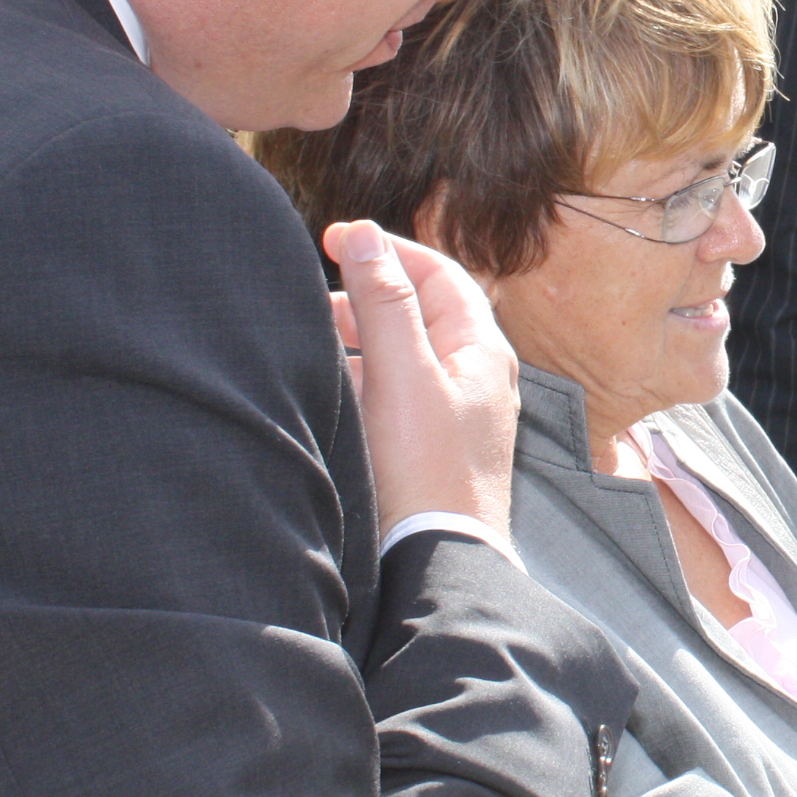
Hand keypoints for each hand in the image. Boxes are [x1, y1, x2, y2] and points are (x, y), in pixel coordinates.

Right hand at [326, 221, 519, 552]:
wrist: (439, 560)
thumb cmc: (425, 470)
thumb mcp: (400, 375)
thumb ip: (382, 303)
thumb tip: (362, 235)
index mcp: (482, 350)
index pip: (438, 274)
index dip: (387, 250)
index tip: (334, 239)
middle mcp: (478, 377)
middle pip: (422, 311)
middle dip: (368, 293)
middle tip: (315, 292)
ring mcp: (460, 413)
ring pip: (408, 353)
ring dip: (362, 336)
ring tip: (314, 335)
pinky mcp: (436, 446)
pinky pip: (400, 392)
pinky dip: (365, 377)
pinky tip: (332, 388)